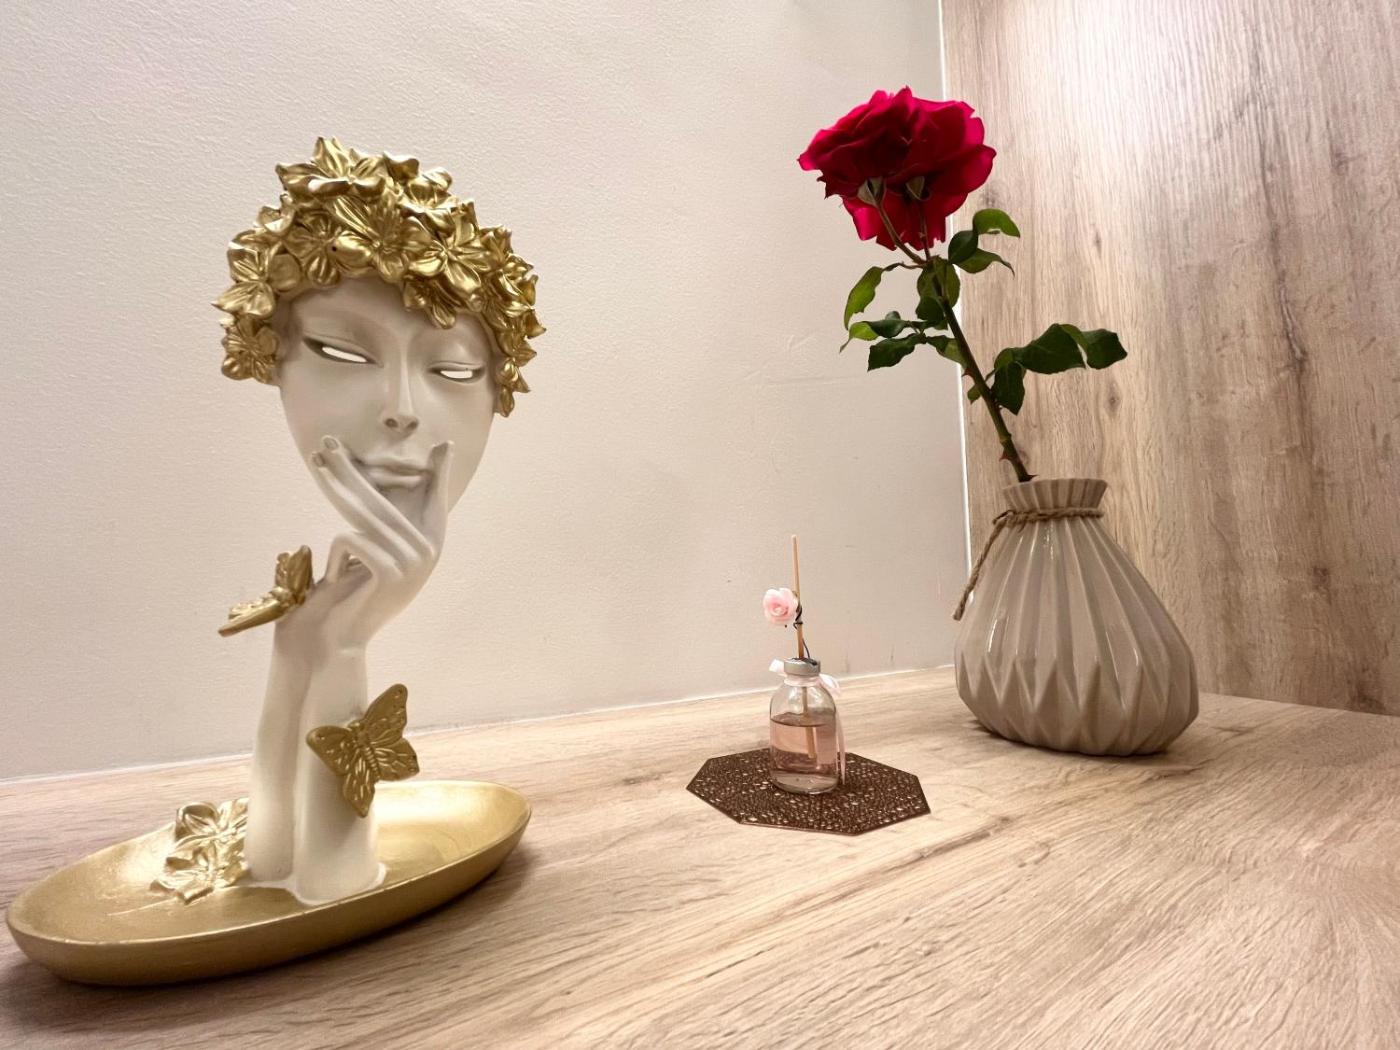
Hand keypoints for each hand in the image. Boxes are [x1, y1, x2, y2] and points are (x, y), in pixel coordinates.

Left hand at [281, 437, 453, 654]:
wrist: (344, 639)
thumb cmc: (357, 594)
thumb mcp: (378, 554)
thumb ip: (387, 522)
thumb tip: (387, 490)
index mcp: (431, 545)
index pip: (436, 497)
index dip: (438, 472)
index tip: (442, 444)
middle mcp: (428, 552)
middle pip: (385, 499)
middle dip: (353, 467)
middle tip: (328, 443)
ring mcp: (413, 562)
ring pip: (366, 514)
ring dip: (334, 486)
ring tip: (315, 465)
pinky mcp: (391, 572)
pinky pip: (352, 539)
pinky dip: (337, 555)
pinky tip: (336, 577)